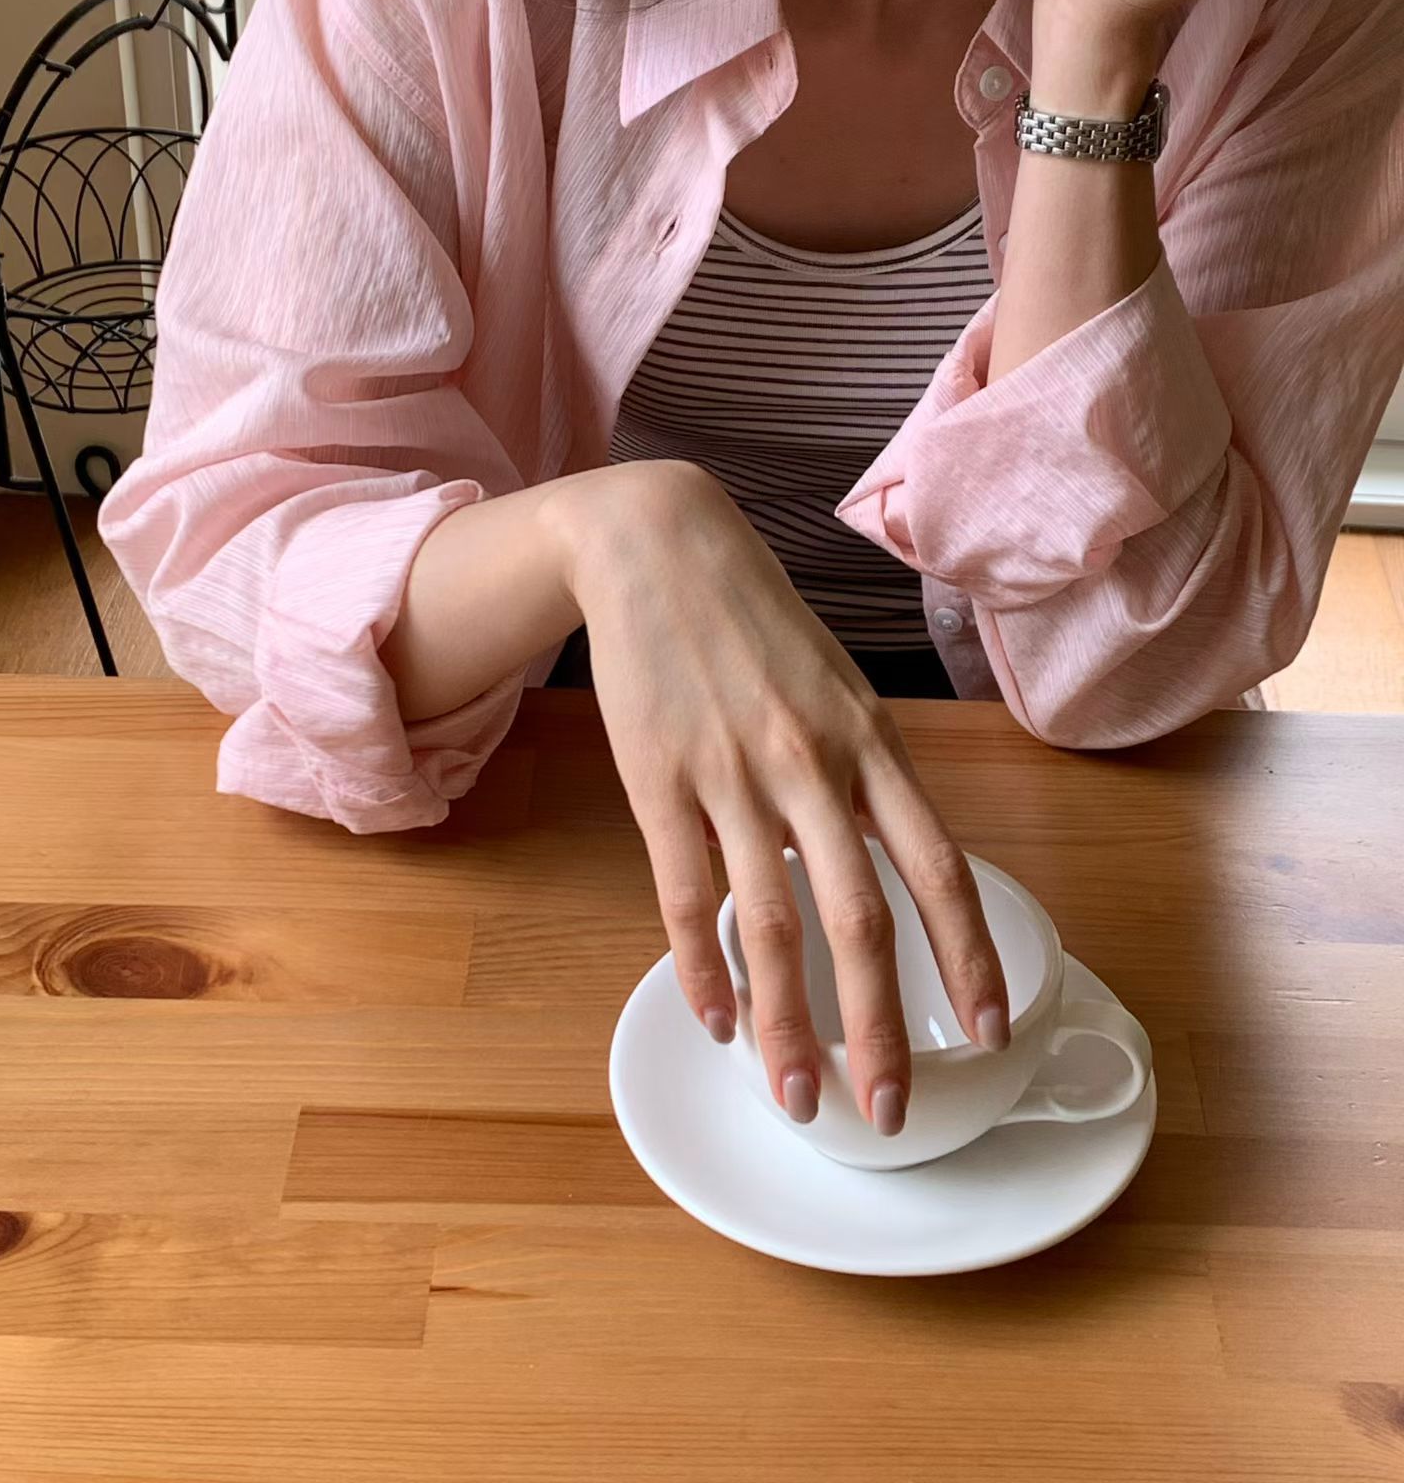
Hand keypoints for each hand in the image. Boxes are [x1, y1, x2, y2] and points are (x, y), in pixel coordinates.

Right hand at [553, 458, 1009, 1133]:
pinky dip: (703, 968)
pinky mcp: (660, 780)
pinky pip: (688, 894)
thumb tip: (892, 868)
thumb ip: (865, 772)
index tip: (988, 1029)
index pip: (940, 867)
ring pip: (773, 923)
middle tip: (889, 1105)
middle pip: (863, 916)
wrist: (659, 544)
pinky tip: (717, 1019)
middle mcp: (813, 763)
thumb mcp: (837, 685)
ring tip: (797, 1093)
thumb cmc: (757, 620)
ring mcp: (733, 773)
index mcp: (871, 741)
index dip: (969, 957)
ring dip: (788, 1022)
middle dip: (881, 1023)